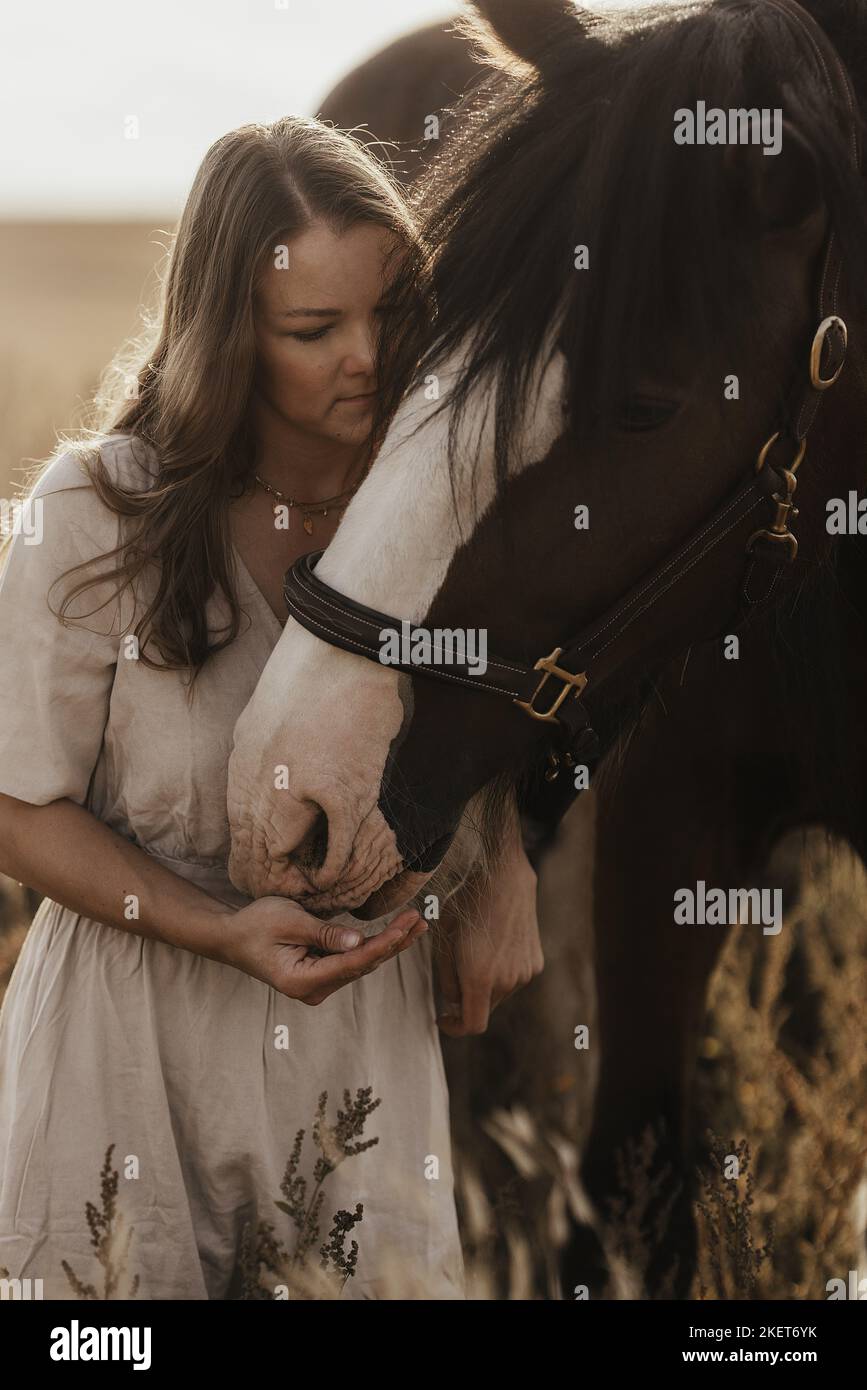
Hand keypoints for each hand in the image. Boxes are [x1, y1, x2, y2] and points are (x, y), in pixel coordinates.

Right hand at [209, 897, 426, 1004]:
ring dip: (388, 944)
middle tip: (420, 921)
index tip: (406, 926)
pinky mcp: (320, 976)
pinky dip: (373, 946)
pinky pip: (352, 962)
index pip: (353, 962)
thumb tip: (359, 941)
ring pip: (361, 965)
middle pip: (362, 966)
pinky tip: (394, 935)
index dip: (383, 943)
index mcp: (303, 981)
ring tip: (415, 925)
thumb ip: (325, 933)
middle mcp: (314, 990)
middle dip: (393, 943)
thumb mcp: (290, 922)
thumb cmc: (255, 925)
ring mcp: (318, 986)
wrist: (231, 938)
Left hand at [434, 841, 542, 1036]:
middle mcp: (507, 981)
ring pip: (499, 994)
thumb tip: (453, 1002)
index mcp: (480, 978)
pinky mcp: (535, 962)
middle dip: (467, 1002)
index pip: (472, 1025)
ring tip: (475, 952)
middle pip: (484, 1009)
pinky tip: (494, 945)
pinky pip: (514, 979)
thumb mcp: (444, 940)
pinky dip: (501, 974)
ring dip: (485, 986)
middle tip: (454, 980)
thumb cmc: (467, 905)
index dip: (455, 1028)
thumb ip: (447, 979)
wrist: (505, 877)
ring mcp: (525, 973)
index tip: (443, 1017)